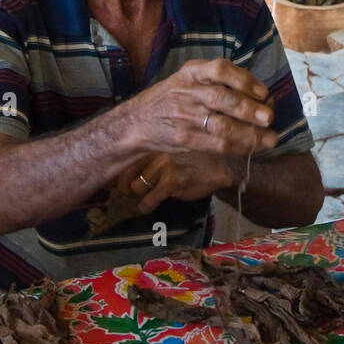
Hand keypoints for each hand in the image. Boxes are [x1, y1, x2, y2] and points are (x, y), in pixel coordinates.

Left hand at [116, 150, 240, 212]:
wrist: (223, 164)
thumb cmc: (196, 156)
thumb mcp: (171, 147)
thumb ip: (151, 153)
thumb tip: (126, 170)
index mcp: (154, 138)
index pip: (125, 156)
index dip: (119, 173)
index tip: (121, 182)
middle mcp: (156, 147)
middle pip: (125, 172)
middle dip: (125, 187)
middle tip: (131, 193)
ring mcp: (164, 163)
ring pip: (136, 187)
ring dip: (139, 196)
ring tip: (147, 196)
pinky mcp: (172, 179)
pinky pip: (149, 199)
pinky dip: (147, 205)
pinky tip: (152, 205)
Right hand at [135, 58, 277, 158]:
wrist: (136, 122)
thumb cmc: (172, 99)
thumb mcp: (189, 80)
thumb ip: (218, 83)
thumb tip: (262, 96)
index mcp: (191, 72)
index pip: (219, 69)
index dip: (244, 80)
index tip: (263, 92)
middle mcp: (187, 91)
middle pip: (222, 98)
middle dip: (250, 108)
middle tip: (270, 117)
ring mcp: (185, 116)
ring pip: (222, 125)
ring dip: (250, 133)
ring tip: (270, 137)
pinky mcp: (185, 138)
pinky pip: (216, 144)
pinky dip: (238, 146)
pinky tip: (254, 147)